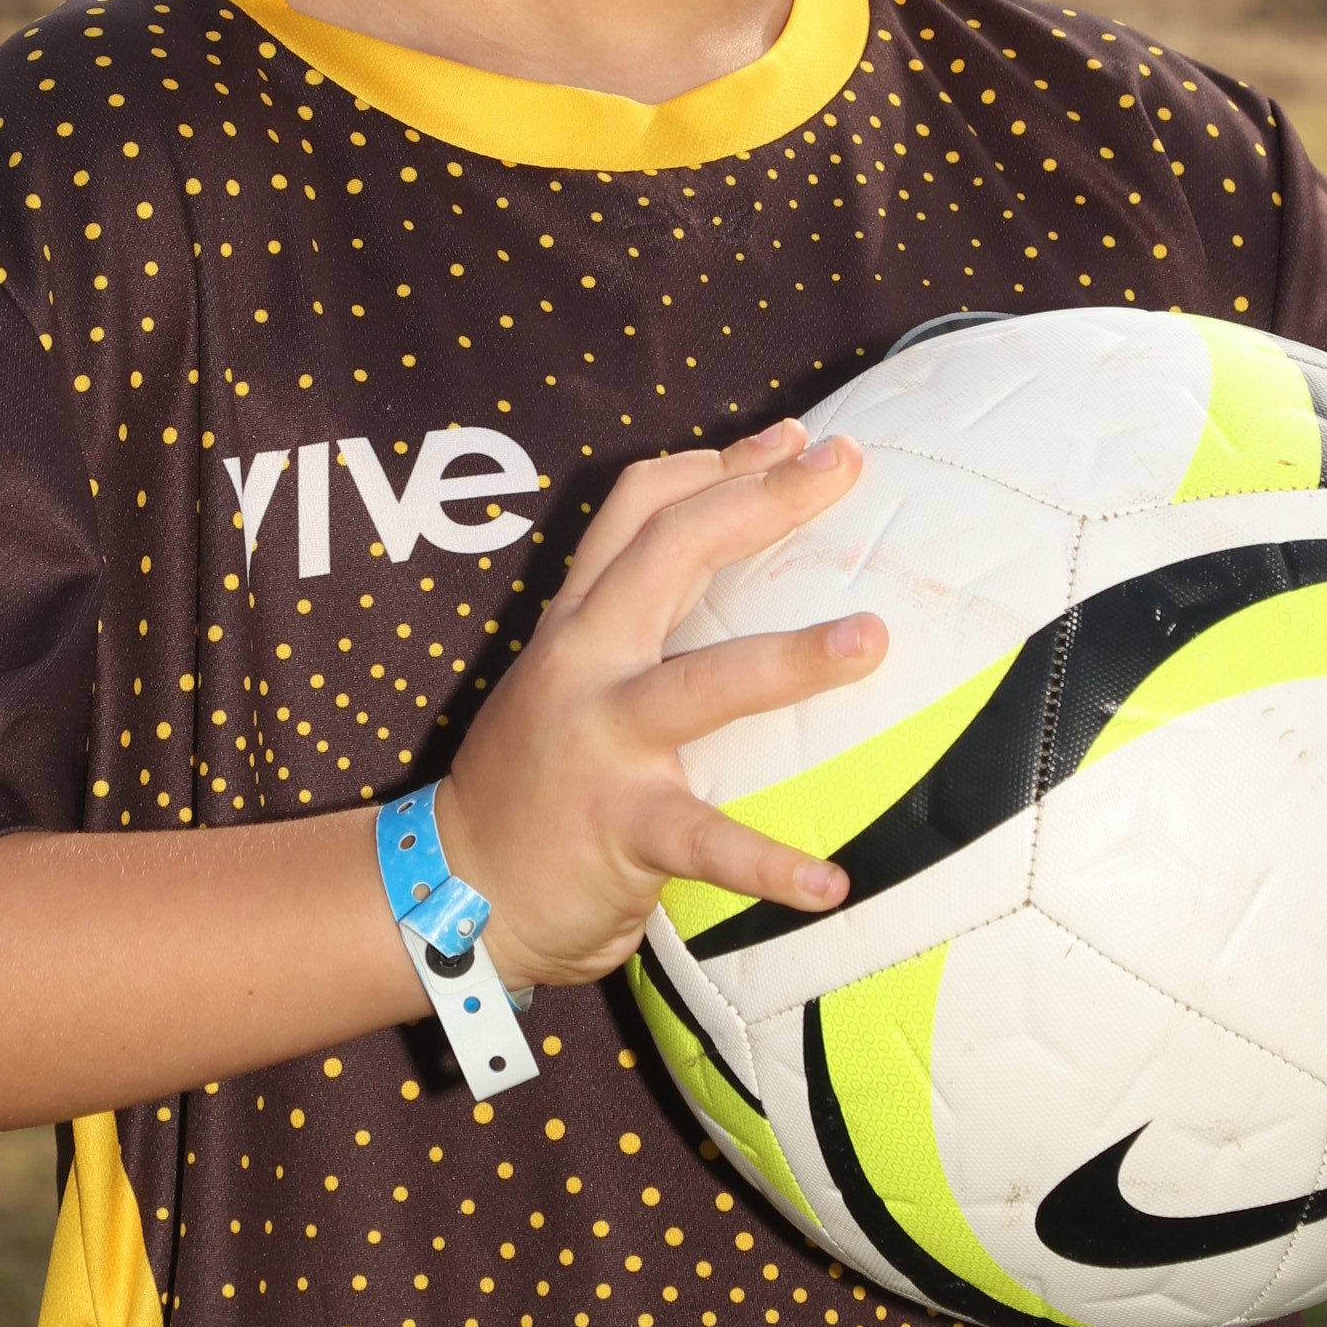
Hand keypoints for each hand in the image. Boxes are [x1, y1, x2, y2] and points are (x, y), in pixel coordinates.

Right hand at [433, 416, 883, 989]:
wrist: (456, 886)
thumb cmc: (536, 781)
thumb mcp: (568, 676)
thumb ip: (633, 626)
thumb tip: (734, 578)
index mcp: (580, 623)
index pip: (641, 510)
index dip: (719, 464)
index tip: (795, 440)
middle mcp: (587, 663)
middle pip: (673, 552)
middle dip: (761, 501)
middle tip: (844, 468)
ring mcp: (602, 742)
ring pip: (702, 685)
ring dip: (791, 660)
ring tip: (871, 640)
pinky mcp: (620, 827)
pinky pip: (704, 841)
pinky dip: (768, 864)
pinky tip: (830, 885)